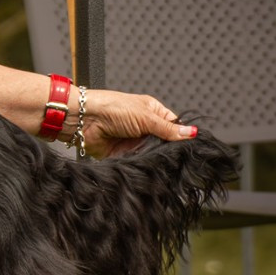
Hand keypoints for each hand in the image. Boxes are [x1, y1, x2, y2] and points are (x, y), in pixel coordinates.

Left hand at [78, 89, 196, 158]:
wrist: (84, 120)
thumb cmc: (111, 108)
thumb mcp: (145, 117)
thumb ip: (168, 129)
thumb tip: (191, 133)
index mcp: (152, 112)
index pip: (173, 126)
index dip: (181, 135)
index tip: (190, 146)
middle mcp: (145, 127)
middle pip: (164, 142)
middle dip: (168, 149)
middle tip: (176, 157)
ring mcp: (135, 141)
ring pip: (153, 153)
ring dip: (155, 157)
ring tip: (162, 161)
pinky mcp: (125, 154)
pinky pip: (139, 162)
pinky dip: (143, 164)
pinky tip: (149, 166)